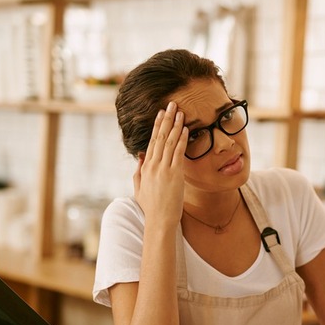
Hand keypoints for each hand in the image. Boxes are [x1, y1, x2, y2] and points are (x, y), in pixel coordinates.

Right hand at [133, 101, 187, 227]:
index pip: (152, 141)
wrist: (159, 220)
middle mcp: (153, 165)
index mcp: (145, 167)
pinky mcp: (174, 174)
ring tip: (179, 111)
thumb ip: (139, 171)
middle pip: (160, 137)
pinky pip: (178, 153)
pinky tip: (185, 129)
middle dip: (166, 119)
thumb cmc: (151, 207)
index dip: (157, 126)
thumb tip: (141, 155)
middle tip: (171, 104)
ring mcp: (163, 169)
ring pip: (169, 141)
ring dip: (175, 125)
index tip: (161, 113)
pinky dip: (181, 139)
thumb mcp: (139, 187)